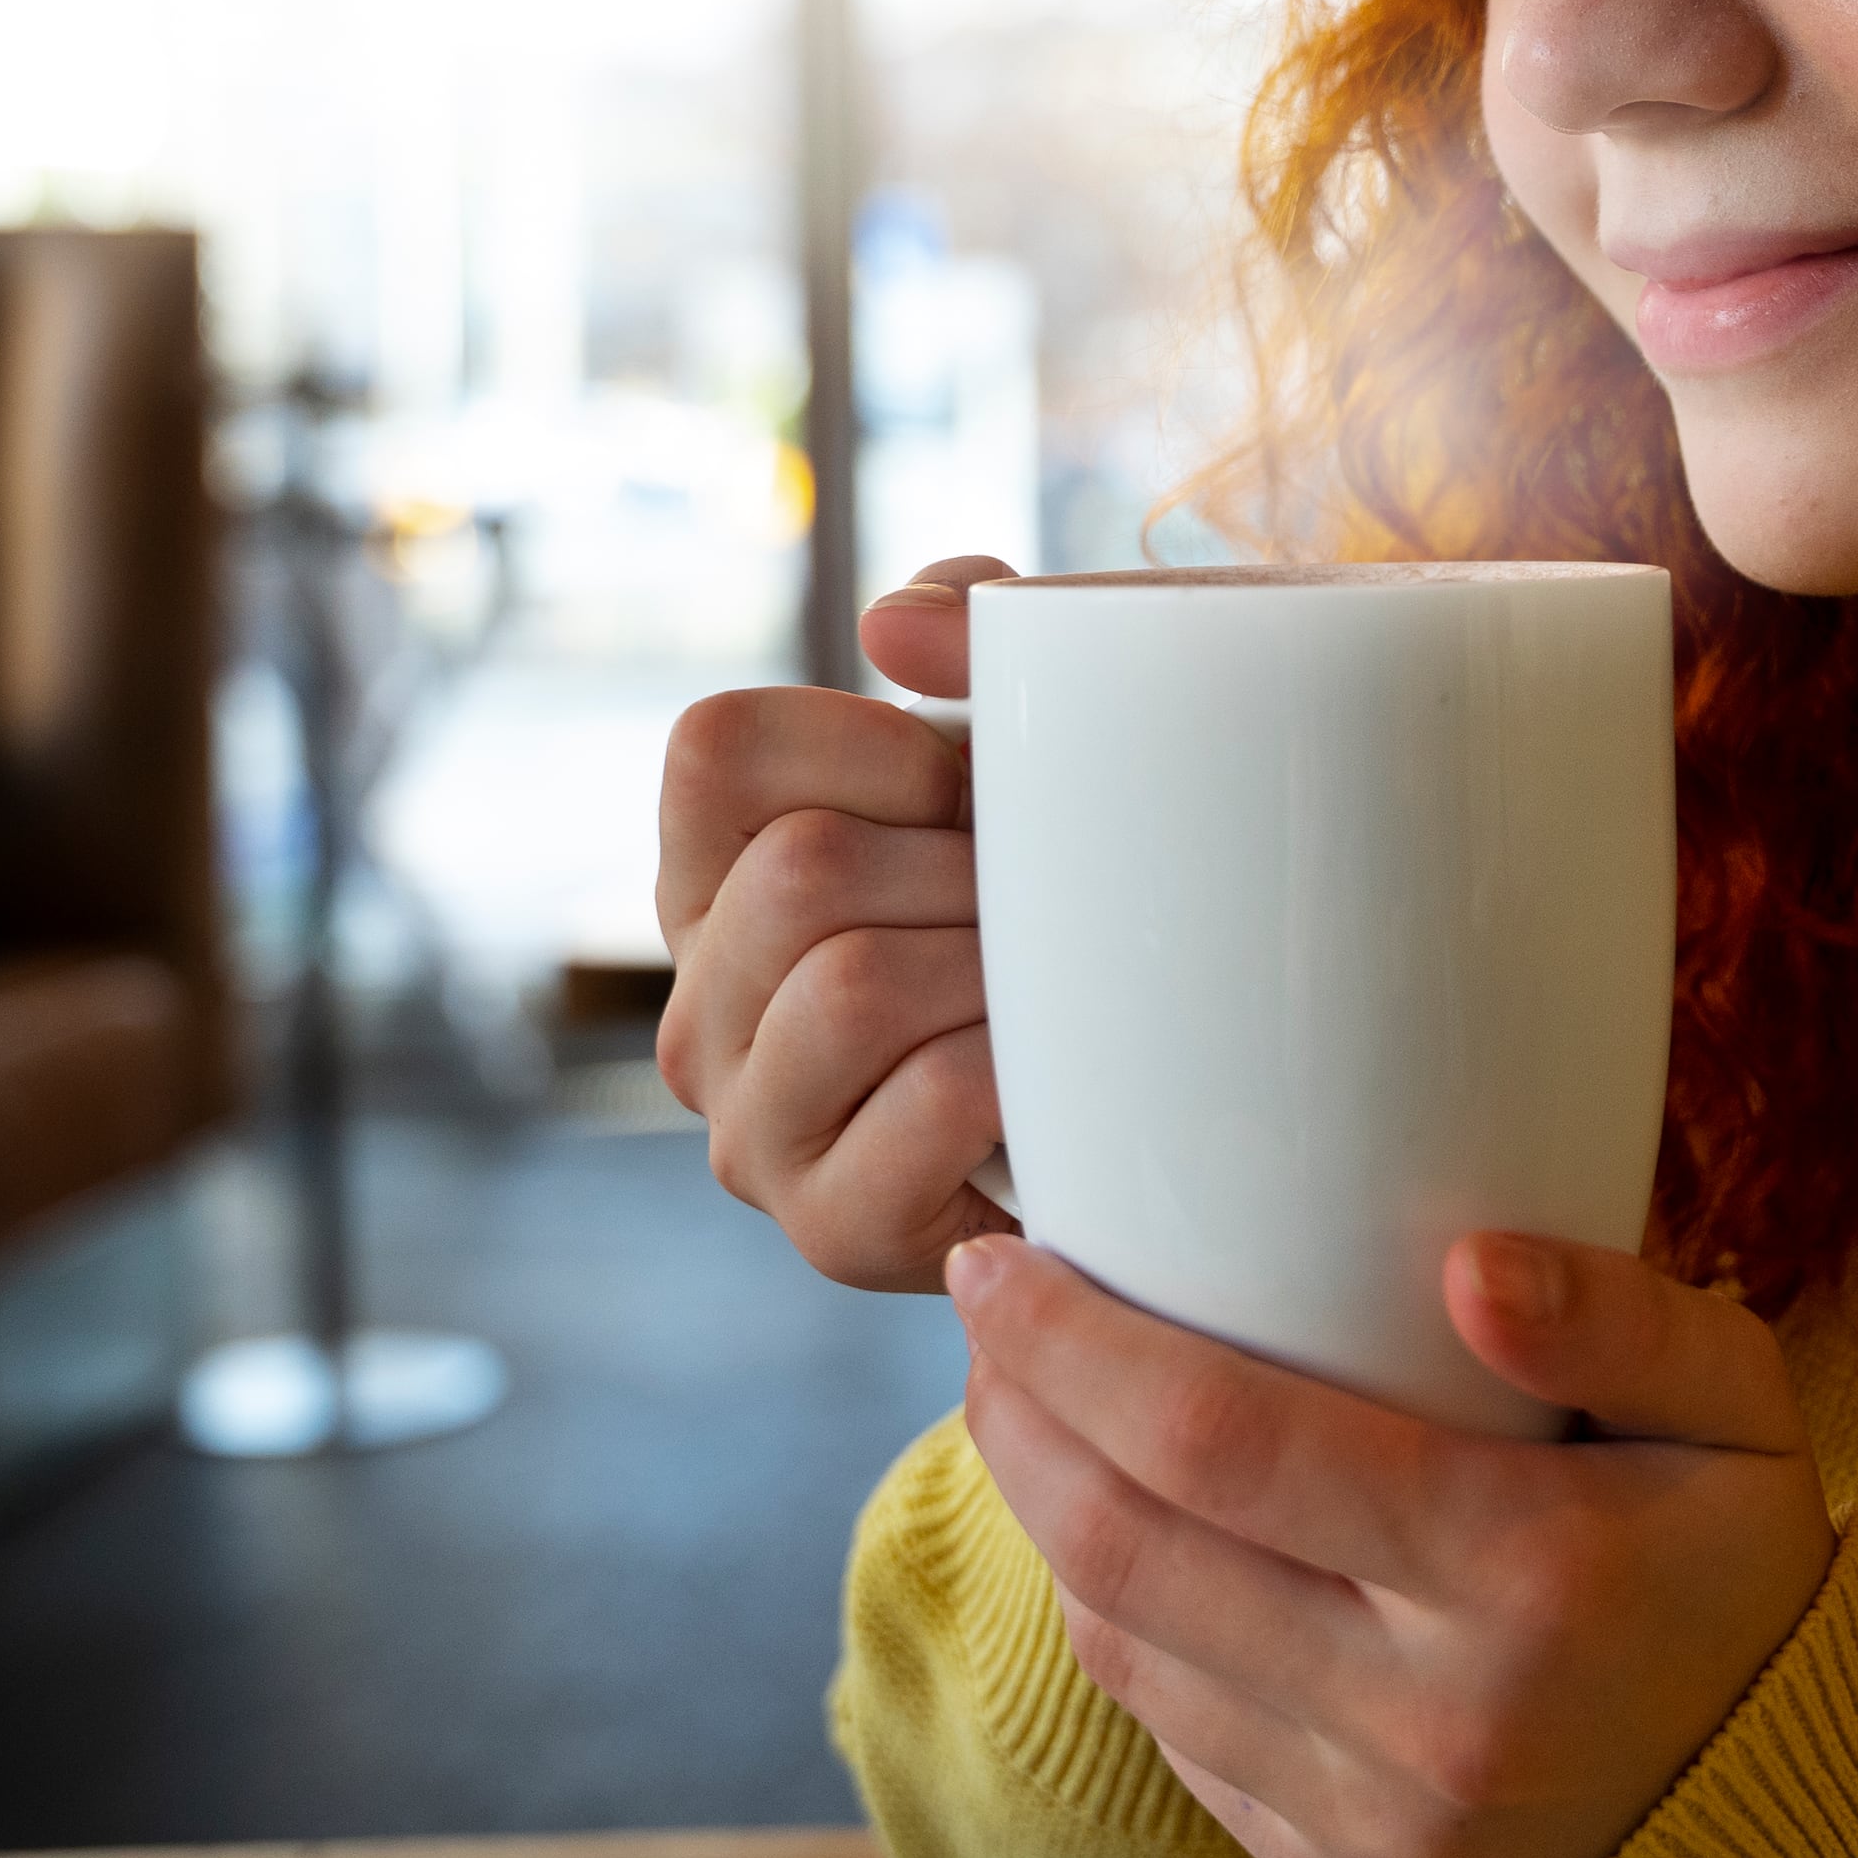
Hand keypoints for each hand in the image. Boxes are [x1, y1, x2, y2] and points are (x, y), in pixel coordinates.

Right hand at [655, 554, 1019, 1290]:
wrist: (1160, 1123)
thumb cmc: (1068, 909)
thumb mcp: (1026, 746)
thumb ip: (970, 633)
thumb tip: (895, 627)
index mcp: (710, 880)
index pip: (718, 747)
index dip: (872, 743)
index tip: (967, 790)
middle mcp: (697, 1010)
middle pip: (801, 870)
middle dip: (959, 870)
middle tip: (1038, 904)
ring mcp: (752, 1131)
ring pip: (853, 984)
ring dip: (992, 968)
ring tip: (1047, 984)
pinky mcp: (833, 1229)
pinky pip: (931, 1099)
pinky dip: (1021, 1065)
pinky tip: (1056, 1071)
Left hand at [949, 1226, 1837, 1857]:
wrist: (1770, 1794)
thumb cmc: (1735, 1554)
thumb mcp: (1738, 1404)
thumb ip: (1621, 1318)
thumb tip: (1469, 1266)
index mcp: (1524, 1573)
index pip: (1231, 1444)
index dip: (1085, 1348)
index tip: (1003, 1263)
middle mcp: (1430, 1713)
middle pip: (1138, 1551)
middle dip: (1026, 1419)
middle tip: (988, 1317)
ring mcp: (1370, 1812)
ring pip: (1129, 1649)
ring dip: (1045, 1515)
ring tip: (1026, 1403)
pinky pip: (1170, 1733)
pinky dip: (1115, 1618)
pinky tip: (1111, 1529)